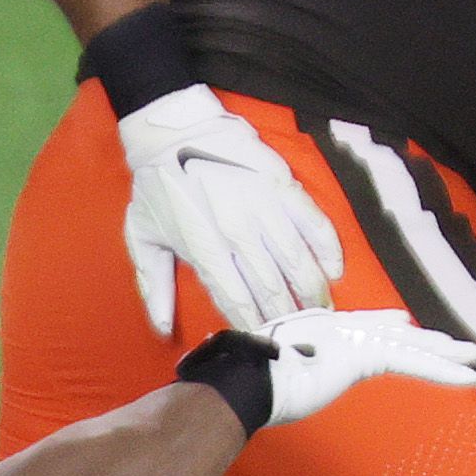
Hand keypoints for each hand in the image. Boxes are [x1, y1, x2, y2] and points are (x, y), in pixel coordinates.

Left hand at [118, 86, 343, 332]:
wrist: (173, 132)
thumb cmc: (156, 189)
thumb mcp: (142, 237)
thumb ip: (153, 286)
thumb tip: (162, 330)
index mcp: (202, 247)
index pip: (235, 298)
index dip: (252, 323)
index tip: (264, 342)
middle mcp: (235, 230)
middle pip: (270, 285)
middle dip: (287, 315)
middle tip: (302, 336)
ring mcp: (262, 206)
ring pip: (296, 259)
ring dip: (312, 290)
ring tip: (321, 311)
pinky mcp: (282, 185)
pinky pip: (313, 222)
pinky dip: (327, 247)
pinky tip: (334, 270)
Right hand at [251, 309, 475, 425]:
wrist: (240, 383)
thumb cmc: (241, 386)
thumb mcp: (265, 375)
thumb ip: (277, 373)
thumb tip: (259, 384)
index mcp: (313, 330)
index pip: (360, 326)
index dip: (386, 326)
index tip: (403, 323)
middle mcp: (335, 326)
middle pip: (390, 331)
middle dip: (425, 338)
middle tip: (456, 344)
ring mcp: (349, 336)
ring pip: (408, 345)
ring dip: (445, 353)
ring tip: (474, 357)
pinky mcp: (363, 355)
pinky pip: (413, 362)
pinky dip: (445, 370)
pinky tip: (471, 378)